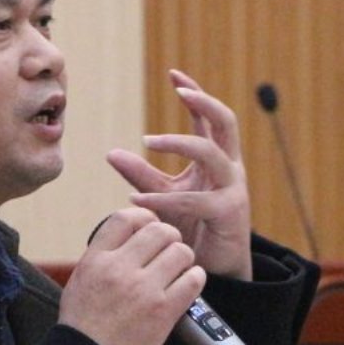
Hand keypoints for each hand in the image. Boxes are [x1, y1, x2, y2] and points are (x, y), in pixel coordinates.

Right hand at [59, 207, 204, 344]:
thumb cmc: (83, 327)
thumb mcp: (80, 282)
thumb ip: (102, 257)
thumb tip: (128, 237)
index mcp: (96, 260)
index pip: (125, 218)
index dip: (143, 218)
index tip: (149, 227)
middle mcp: (119, 269)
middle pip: (159, 230)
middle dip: (169, 238)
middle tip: (169, 251)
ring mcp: (143, 289)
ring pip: (181, 252)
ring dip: (184, 259)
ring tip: (178, 270)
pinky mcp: (163, 311)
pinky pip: (192, 279)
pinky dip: (194, 279)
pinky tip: (187, 285)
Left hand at [106, 70, 251, 280]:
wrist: (214, 270)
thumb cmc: (192, 229)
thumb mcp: (163, 196)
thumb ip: (140, 174)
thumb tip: (111, 152)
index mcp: (218, 160)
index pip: (210, 118)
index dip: (195, 93)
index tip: (173, 74)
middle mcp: (230, 169)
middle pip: (225, 122)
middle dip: (204, 101)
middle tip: (179, 90)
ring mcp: (233, 189)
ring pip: (211, 153)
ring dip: (179, 143)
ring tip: (147, 141)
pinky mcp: (228, 213)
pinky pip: (194, 198)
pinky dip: (163, 198)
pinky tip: (136, 200)